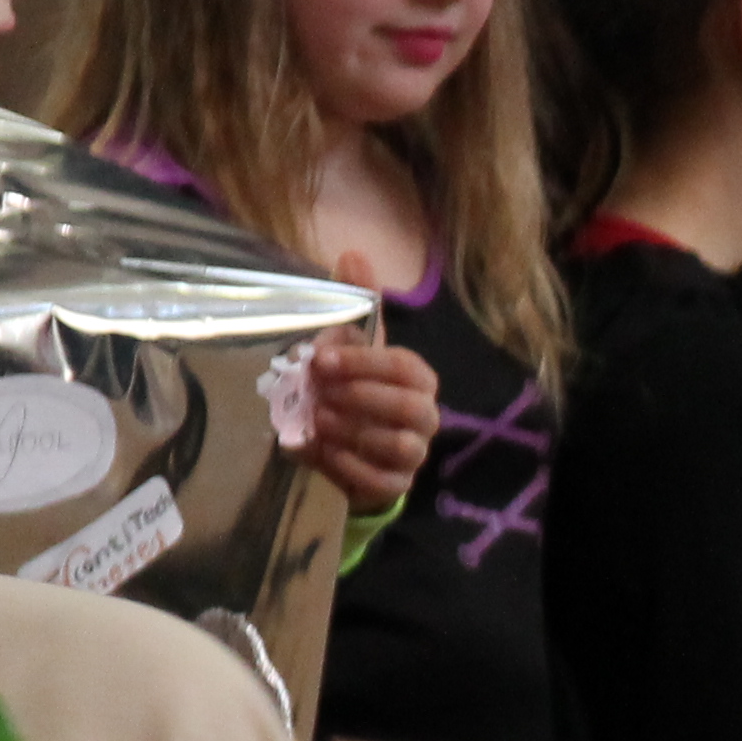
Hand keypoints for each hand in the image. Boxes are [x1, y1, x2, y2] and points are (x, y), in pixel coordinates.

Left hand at [304, 258, 438, 512]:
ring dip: (353, 431)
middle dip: (360, 397)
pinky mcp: (394, 486)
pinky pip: (381, 480)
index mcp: (417, 380)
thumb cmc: (350, 390)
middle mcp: (425, 417)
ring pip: (400, 446)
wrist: (346, 449)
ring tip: (317, 420)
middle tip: (318, 391)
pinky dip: (346, 465)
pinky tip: (317, 449)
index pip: (404, 367)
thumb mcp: (349, 348)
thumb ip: (355, 306)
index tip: (321, 359)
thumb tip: (352, 254)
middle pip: (409, 407)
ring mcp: (414, 455)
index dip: (364, 363)